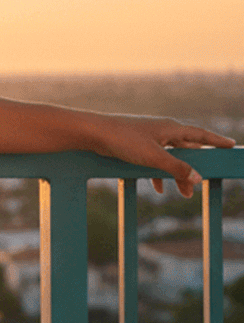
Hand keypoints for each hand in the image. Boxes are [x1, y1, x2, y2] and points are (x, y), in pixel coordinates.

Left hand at [87, 114, 233, 196]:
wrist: (92, 133)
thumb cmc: (123, 140)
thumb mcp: (154, 157)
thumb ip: (176, 168)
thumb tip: (197, 177)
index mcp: (170, 128)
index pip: (200, 134)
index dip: (216, 140)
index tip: (231, 145)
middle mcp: (162, 130)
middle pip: (186, 150)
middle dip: (194, 168)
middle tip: (201, 186)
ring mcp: (148, 137)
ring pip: (170, 157)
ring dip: (176, 175)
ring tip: (183, 194)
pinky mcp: (135, 145)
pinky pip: (153, 160)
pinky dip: (158, 173)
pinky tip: (156, 188)